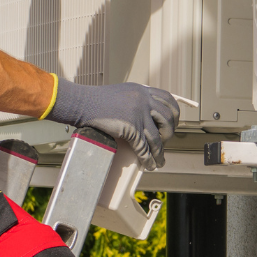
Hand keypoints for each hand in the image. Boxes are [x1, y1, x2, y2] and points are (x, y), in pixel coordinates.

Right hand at [45, 79, 179, 169]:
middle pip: (167, 119)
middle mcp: (144, 101)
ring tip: (160, 160)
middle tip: (165, 141)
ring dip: (160, 152)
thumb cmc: (97, 99)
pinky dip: (148, 158)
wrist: (82, 102)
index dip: (174, 113)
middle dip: (169, 133)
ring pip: (157, 137)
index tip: (173, 123)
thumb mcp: (123, 92)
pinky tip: (149, 164)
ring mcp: (138, 115)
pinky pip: (144, 147)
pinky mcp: (131, 128)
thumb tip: (146, 113)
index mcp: (143, 91)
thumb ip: (136, 99)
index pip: (168, 99)